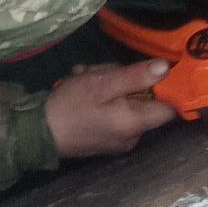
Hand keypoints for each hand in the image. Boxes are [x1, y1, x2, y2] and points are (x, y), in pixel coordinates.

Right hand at [44, 59, 175, 157]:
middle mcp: (131, 136)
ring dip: (108, 84)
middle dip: (124, 79)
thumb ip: (135, 77)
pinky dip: (101, 96)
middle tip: (100, 72)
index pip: (169, 109)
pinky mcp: (105, 136)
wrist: (37, 132)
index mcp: (134, 124)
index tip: (157, 69)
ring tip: (85, 78)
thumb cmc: (71, 107)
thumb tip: (166, 68)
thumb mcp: (102, 84)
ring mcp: (118, 138)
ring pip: (125, 100)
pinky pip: (113, 109)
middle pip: (143, 99)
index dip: (169, 88)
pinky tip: (82, 87)